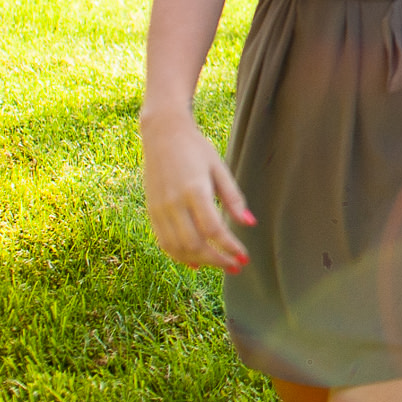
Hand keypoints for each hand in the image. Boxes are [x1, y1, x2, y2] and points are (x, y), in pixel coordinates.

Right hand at [141, 111, 253, 271]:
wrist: (162, 135)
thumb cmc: (196, 149)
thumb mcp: (219, 168)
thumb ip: (233, 198)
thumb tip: (249, 223)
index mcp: (194, 190)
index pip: (213, 229)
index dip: (229, 247)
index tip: (244, 256)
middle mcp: (174, 203)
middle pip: (195, 244)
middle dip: (217, 260)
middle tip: (236, 266)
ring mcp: (159, 210)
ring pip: (178, 248)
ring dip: (200, 262)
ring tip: (220, 265)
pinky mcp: (152, 213)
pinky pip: (165, 243)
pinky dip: (180, 256)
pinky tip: (196, 262)